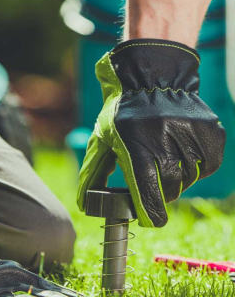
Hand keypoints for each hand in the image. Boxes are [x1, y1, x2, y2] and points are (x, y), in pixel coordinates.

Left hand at [78, 39, 225, 227]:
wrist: (151, 76)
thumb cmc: (122, 112)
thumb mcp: (103, 137)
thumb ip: (96, 171)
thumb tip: (87, 204)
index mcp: (134, 141)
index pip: (146, 189)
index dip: (149, 211)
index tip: (149, 220)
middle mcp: (164, 136)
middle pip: (169, 187)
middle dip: (162, 193)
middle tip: (155, 187)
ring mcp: (189, 131)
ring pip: (190, 177)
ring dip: (179, 179)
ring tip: (166, 162)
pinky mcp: (209, 129)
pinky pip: (208, 164)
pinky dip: (198, 167)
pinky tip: (184, 154)